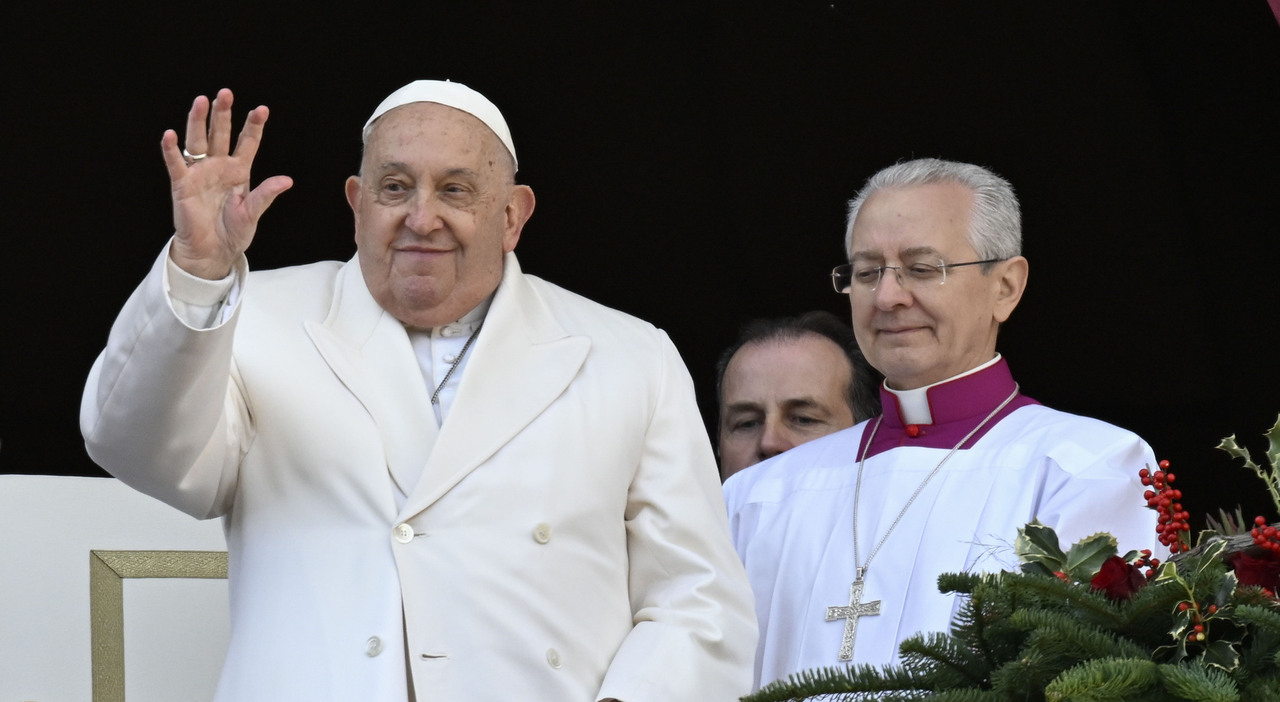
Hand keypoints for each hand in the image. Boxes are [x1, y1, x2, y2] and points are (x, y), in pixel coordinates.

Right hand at [161, 89, 292, 278]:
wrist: (212, 252)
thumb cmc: (233, 232)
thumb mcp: (252, 212)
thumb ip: (265, 194)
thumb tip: (286, 180)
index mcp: (239, 171)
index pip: (247, 143)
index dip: (253, 126)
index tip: (261, 109)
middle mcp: (219, 167)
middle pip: (220, 134)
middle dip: (223, 114)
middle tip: (225, 93)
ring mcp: (200, 173)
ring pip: (198, 141)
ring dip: (198, 121)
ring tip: (201, 101)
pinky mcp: (183, 184)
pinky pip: (176, 163)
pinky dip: (172, 150)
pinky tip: (171, 134)